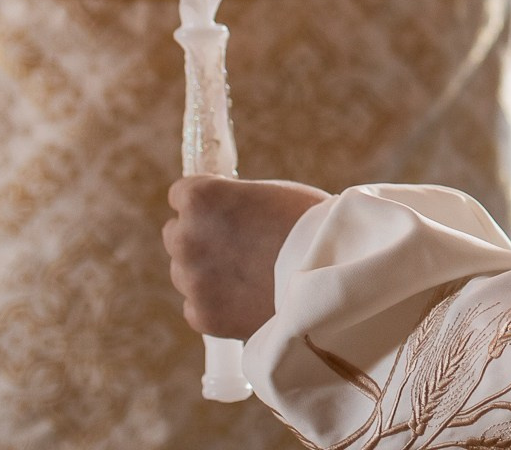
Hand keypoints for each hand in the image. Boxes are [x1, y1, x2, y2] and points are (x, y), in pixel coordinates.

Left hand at [164, 177, 328, 338]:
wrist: (334, 275)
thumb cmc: (310, 224)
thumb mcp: (269, 194)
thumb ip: (233, 202)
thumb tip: (219, 213)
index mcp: (201, 198)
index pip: (179, 196)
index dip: (206, 204)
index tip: (223, 212)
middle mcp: (186, 237)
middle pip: (176, 235)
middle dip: (201, 239)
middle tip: (239, 246)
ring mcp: (192, 279)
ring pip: (186, 273)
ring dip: (207, 273)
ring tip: (250, 276)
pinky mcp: (202, 315)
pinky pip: (198, 307)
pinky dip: (218, 304)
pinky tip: (249, 298)